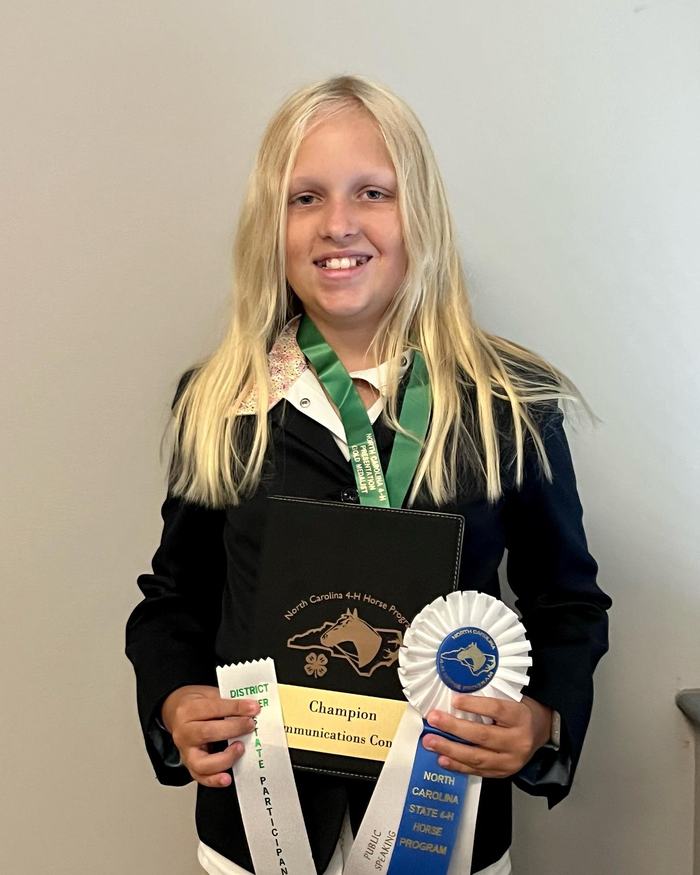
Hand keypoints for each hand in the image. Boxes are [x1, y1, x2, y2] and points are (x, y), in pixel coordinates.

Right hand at [161, 684, 259, 787]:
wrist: (176, 713)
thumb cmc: (195, 704)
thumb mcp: (208, 694)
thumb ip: (227, 701)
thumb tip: (251, 708)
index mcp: (188, 710)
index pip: (213, 708)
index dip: (235, 708)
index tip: (253, 708)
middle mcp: (184, 732)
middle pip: (207, 733)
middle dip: (234, 729)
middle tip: (250, 725)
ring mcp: (186, 751)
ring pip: (202, 762)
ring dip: (225, 757)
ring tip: (240, 748)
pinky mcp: (190, 766)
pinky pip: (201, 777)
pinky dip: (214, 780)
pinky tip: (227, 777)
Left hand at [422, 694, 551, 778]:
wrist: (540, 732)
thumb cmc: (520, 712)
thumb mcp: (511, 700)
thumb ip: (488, 700)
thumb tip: (455, 699)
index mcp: (520, 717)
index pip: (497, 710)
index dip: (474, 705)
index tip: (455, 700)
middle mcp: (518, 741)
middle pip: (483, 735)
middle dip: (454, 728)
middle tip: (434, 719)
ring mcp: (511, 760)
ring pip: (478, 757)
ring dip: (450, 749)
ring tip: (431, 742)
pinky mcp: (503, 773)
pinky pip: (478, 771)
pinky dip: (458, 765)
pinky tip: (443, 758)